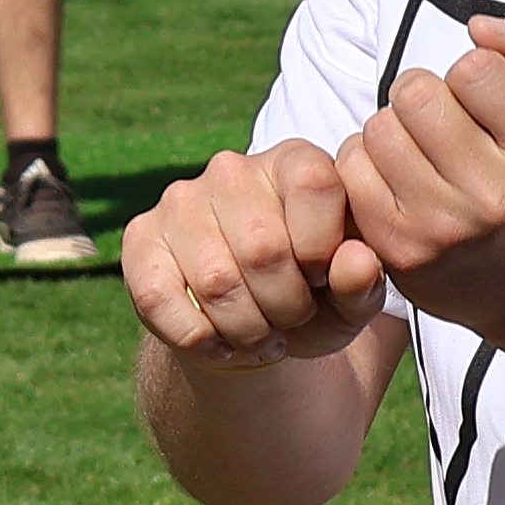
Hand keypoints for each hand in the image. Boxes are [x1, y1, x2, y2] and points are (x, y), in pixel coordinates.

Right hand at [124, 142, 386, 365]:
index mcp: (295, 161)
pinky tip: (220, 343)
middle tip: (292, 321)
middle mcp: (232, 168)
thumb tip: (354, 261)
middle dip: (287, 307)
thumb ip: (364, 280)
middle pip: (263, 247)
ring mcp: (180, 200)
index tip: (322, 279)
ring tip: (262, 335)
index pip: (315, 184)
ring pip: (214, 281)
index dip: (323, 251)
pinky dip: (197, 338)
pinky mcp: (140, 238)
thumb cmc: (311, 298)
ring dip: (245, 329)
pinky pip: (160, 299)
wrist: (249, 324)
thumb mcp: (350, 298)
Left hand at [335, 13, 504, 352]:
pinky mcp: (398, 250)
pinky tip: (398, 178)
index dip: (474, 72)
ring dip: (394, 129)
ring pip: (378, 128)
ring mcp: (444, 230)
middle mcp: (498, 199)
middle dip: (424, 94)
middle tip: (443, 120)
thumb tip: (479, 29)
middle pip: (414, 93)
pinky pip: (351, 168)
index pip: (475, 70)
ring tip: (423, 151)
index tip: (485, 98)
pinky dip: (367, 163)